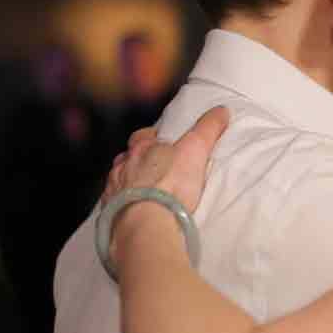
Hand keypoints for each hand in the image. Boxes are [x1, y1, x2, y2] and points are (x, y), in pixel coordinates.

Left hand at [102, 108, 230, 256]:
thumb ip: (207, 129)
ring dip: (130, 186)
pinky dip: (124, 209)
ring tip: (146, 195)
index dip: (152, 137)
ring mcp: (113, 192)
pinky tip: (136, 215)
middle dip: (138, 163)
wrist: (146, 223)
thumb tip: (222, 110)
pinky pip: (115, 208)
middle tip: (155, 170)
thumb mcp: (195, 150)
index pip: (143, 136)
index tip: (162, 141)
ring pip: (119, 183)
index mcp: (139, 148)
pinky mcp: (111, 215)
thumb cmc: (169, 183)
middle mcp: (122, 168)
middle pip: (127, 160)